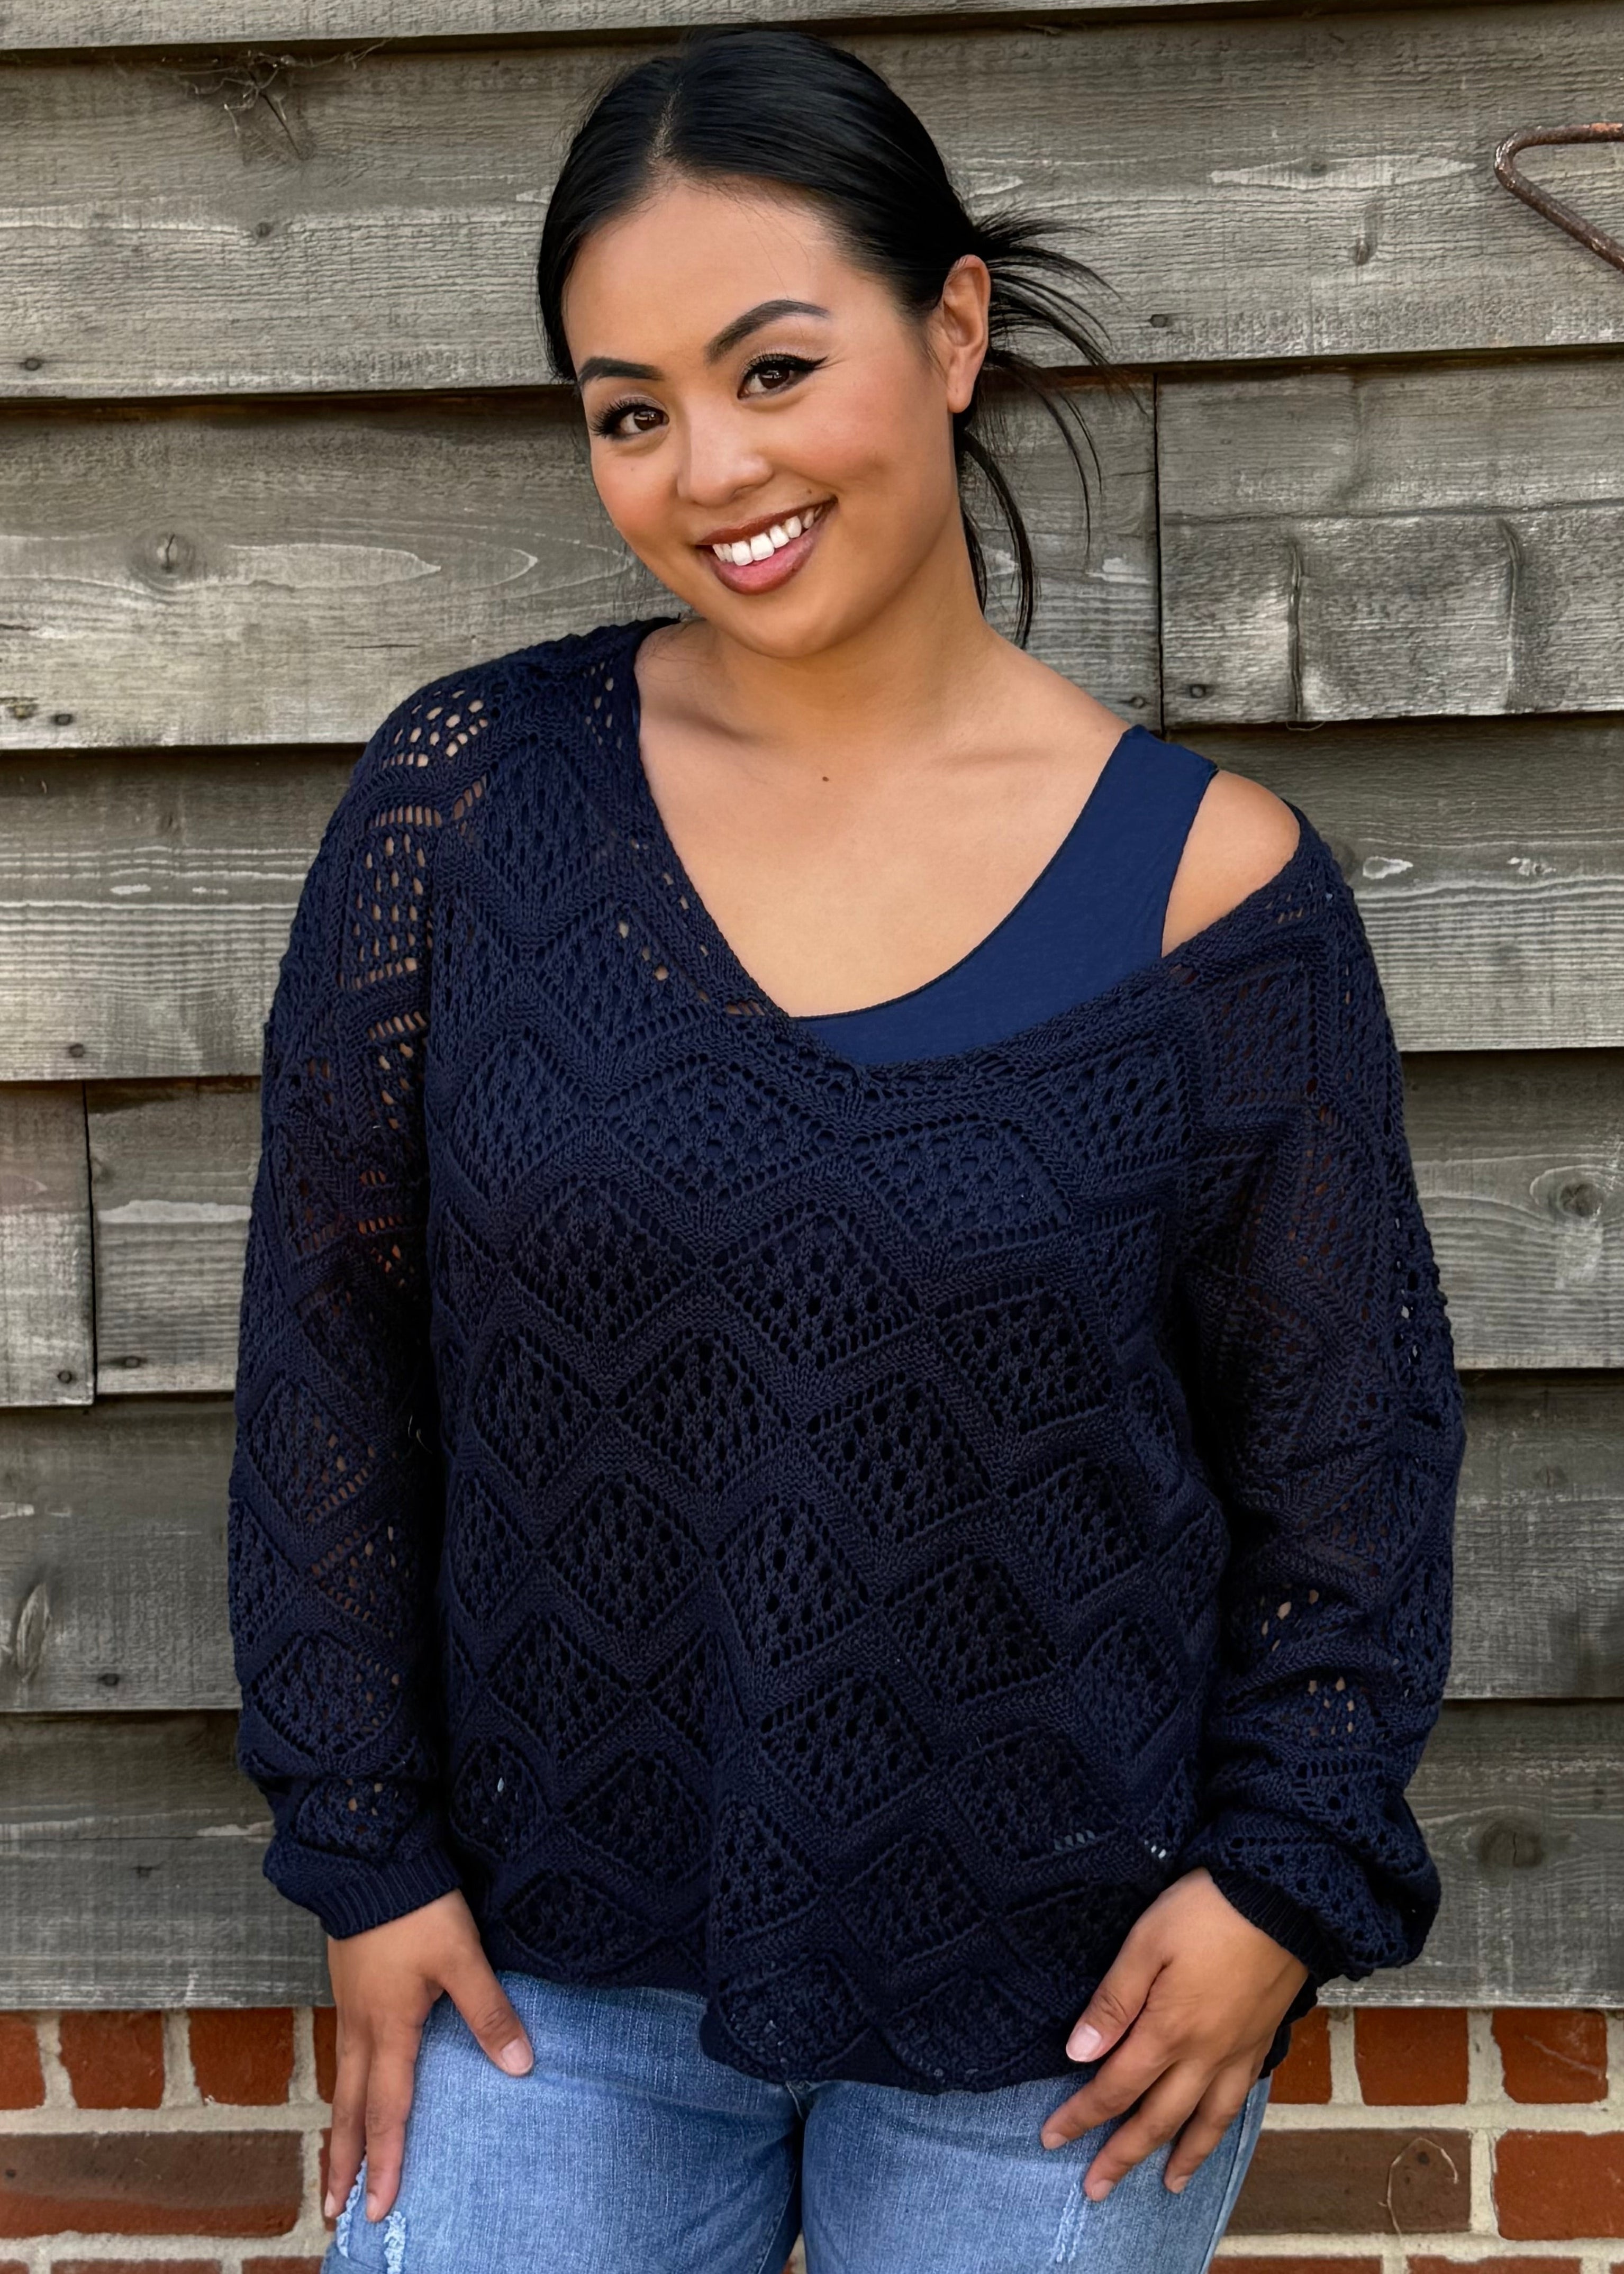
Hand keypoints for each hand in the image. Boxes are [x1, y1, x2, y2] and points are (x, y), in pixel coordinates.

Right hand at [323, 1888, 533, 2225]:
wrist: (369, 1859)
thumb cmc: (415, 1907)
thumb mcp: (461, 1956)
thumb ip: (489, 2010)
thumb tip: (520, 2065)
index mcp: (387, 2029)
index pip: (386, 2112)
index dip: (385, 2162)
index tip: (378, 2209)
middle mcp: (360, 2027)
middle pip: (347, 2110)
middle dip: (342, 2164)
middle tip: (332, 2210)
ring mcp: (349, 2007)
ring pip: (340, 2084)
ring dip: (338, 2129)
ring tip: (336, 2165)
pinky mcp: (349, 1987)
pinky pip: (342, 2055)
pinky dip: (342, 2089)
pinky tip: (350, 2089)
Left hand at [1038, 1866, 1308, 2198]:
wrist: (1285, 1898)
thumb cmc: (1207, 1910)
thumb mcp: (1146, 1941)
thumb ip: (1113, 2000)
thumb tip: (1077, 2054)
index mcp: (1168, 2031)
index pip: (1115, 2088)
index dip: (1082, 2116)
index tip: (1052, 2138)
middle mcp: (1204, 2054)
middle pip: (1158, 2119)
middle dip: (1123, 2156)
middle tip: (1095, 2190)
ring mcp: (1237, 2051)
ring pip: (1206, 2120)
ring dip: (1183, 2156)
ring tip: (1168, 2185)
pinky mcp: (1262, 2039)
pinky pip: (1239, 2100)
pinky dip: (1222, 2126)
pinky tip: (1213, 2129)